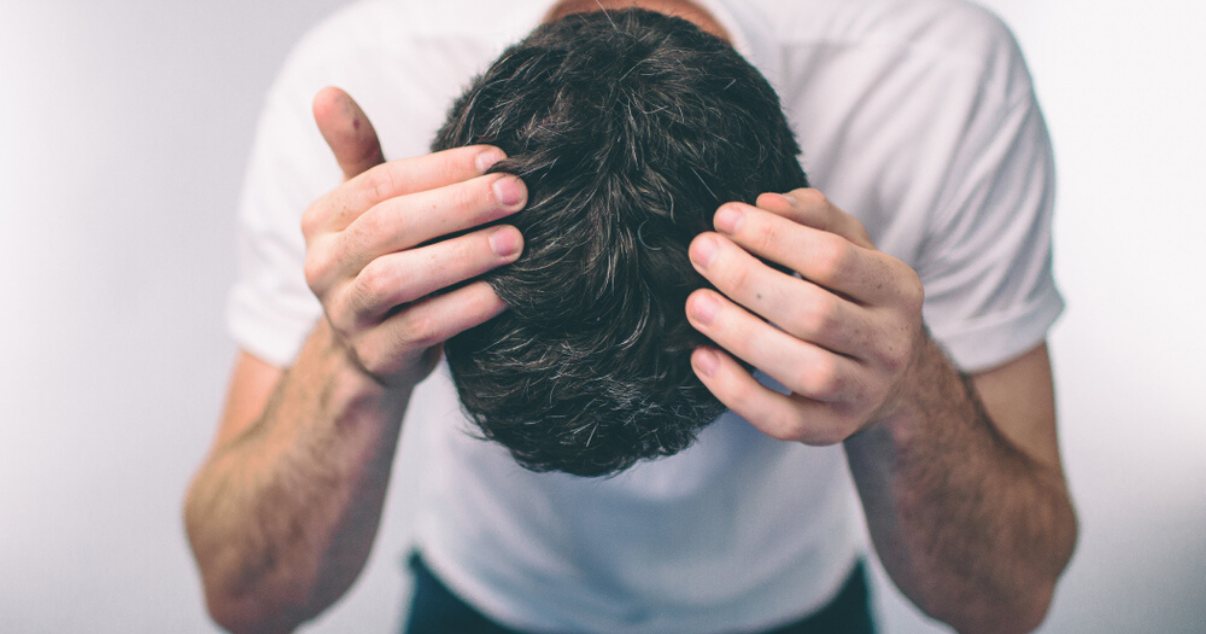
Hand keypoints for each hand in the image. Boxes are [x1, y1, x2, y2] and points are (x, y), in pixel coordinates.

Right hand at [302, 87, 526, 387]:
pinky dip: (464, 309)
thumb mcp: (369, 210)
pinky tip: (504, 294)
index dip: (439, 169)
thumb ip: (358, 154)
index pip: (380, 184)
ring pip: (396, 279)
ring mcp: (346, 316)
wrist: (373, 356)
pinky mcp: (375, 358)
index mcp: (323, 221)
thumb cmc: (386, 264)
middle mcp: (323, 266)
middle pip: (388, 226)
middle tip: (516, 195)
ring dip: (461, 257)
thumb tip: (327, 92)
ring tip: (515, 243)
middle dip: (457, 206)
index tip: (497, 159)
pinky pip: (419, 329)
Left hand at [685, 189, 925, 443]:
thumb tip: (766, 202)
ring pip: (806, 371)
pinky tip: (702, 357)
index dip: (774, 237)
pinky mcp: (833, 430)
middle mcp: (890, 344)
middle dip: (749, 281)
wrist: (888, 376)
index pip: (834, 259)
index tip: (725, 218)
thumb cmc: (854, 298)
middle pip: (816, 314)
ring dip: (742, 335)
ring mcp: (865, 393)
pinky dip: (738, 392)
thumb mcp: (851, 248)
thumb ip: (815, 218)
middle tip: (702, 253)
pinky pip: (784, 421)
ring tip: (696, 303)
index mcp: (897, 288)